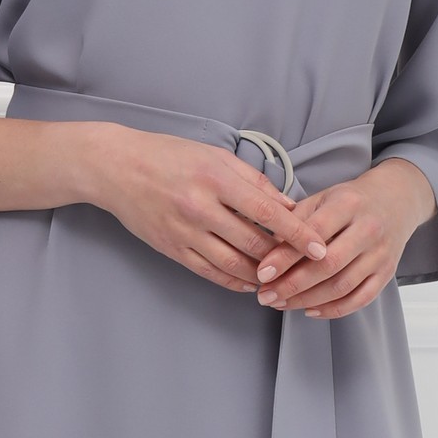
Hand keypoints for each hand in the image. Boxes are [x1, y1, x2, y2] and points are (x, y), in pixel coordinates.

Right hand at [88, 128, 325, 294]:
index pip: (268, 212)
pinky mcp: (172, 249)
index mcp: (216, 179)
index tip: (320, 247)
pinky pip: (211, 273)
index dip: (298, 234)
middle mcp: (201, 208)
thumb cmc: (169, 156)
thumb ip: (254, 182)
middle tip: (305, 265)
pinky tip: (251, 281)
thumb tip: (290, 207)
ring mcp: (185, 232)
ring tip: (281, 276)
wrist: (117, 168)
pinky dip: (235, 281)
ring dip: (262, 275)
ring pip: (235, 265)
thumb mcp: (215, 156)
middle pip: (254, 244)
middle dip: (284, 259)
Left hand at [252, 156, 436, 319]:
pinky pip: (360, 299)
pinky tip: (309, 310)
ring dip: (307, 300)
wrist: (396, 200)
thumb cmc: (350, 201)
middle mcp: (369, 228)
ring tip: (281, 304)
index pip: (313, 233)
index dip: (285, 256)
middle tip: (266, 296)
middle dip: (292, 285)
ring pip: (342, 286)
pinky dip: (333, 309)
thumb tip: (266, 250)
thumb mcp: (322, 198)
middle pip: (328, 265)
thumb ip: (296, 220)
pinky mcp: (388, 272)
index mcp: (348, 203)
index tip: (262, 273)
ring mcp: (381, 253)